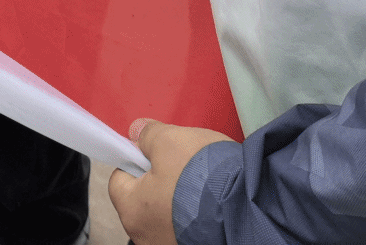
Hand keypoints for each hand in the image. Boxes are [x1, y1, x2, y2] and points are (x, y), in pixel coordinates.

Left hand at [108, 118, 236, 244]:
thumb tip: (137, 133)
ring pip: (167, 213)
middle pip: (144, 198)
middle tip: (180, 165)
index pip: (119, 180)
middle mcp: (146, 236)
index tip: (151, 152)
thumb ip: (148, 135)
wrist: (246, 207)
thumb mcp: (169, 140)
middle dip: (159, 180)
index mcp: (132, 211)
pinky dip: (195, 213)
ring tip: (201, 183)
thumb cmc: (201, 177)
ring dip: (179, 198)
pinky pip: (187, 225)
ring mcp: (169, 244)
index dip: (135, 161)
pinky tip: (211, 200)